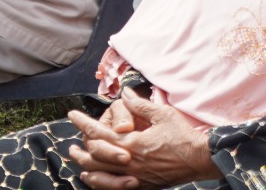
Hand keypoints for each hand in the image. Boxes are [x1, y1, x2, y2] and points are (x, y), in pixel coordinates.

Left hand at [66, 92, 222, 188]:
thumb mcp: (162, 114)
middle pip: (95, 157)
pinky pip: (117, 187)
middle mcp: (131, 161)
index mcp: (132, 143)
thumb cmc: (184, 135)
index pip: (99, 133)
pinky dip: (103, 183)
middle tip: (70, 146)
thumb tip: (124, 93)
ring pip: (103, 175)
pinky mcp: (145, 185)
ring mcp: (137, 176)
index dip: (83, 123)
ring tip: (79, 163)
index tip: (72, 114)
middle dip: (80, 151)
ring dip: (87, 168)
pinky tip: (95, 179)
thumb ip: (140, 105)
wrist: (203, 159)